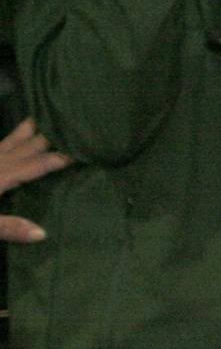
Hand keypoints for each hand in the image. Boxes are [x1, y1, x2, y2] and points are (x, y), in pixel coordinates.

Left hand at [0, 120, 68, 244]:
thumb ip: (7, 228)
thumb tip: (43, 232)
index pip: (36, 166)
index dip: (59, 158)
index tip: (84, 150)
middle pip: (25, 147)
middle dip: (48, 136)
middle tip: (72, 122)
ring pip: (9, 141)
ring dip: (28, 130)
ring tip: (45, 116)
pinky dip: (9, 138)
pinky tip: (12, 137)